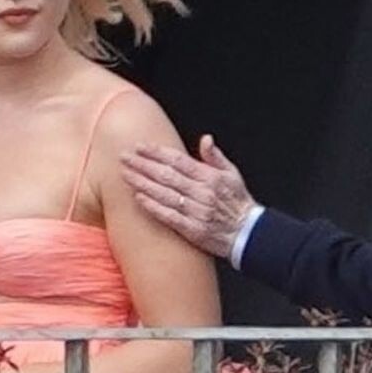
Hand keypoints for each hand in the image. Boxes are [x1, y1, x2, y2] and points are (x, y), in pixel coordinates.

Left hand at [120, 134, 257, 260]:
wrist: (247, 233)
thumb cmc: (238, 202)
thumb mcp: (232, 174)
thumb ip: (215, 157)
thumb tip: (206, 139)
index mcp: (210, 177)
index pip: (178, 160)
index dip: (157, 152)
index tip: (139, 146)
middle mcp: (202, 192)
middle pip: (167, 175)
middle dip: (143, 165)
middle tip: (124, 157)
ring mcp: (197, 211)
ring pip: (164, 194)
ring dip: (142, 183)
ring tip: (125, 174)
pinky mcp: (193, 229)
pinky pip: (169, 216)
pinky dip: (153, 207)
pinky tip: (139, 198)